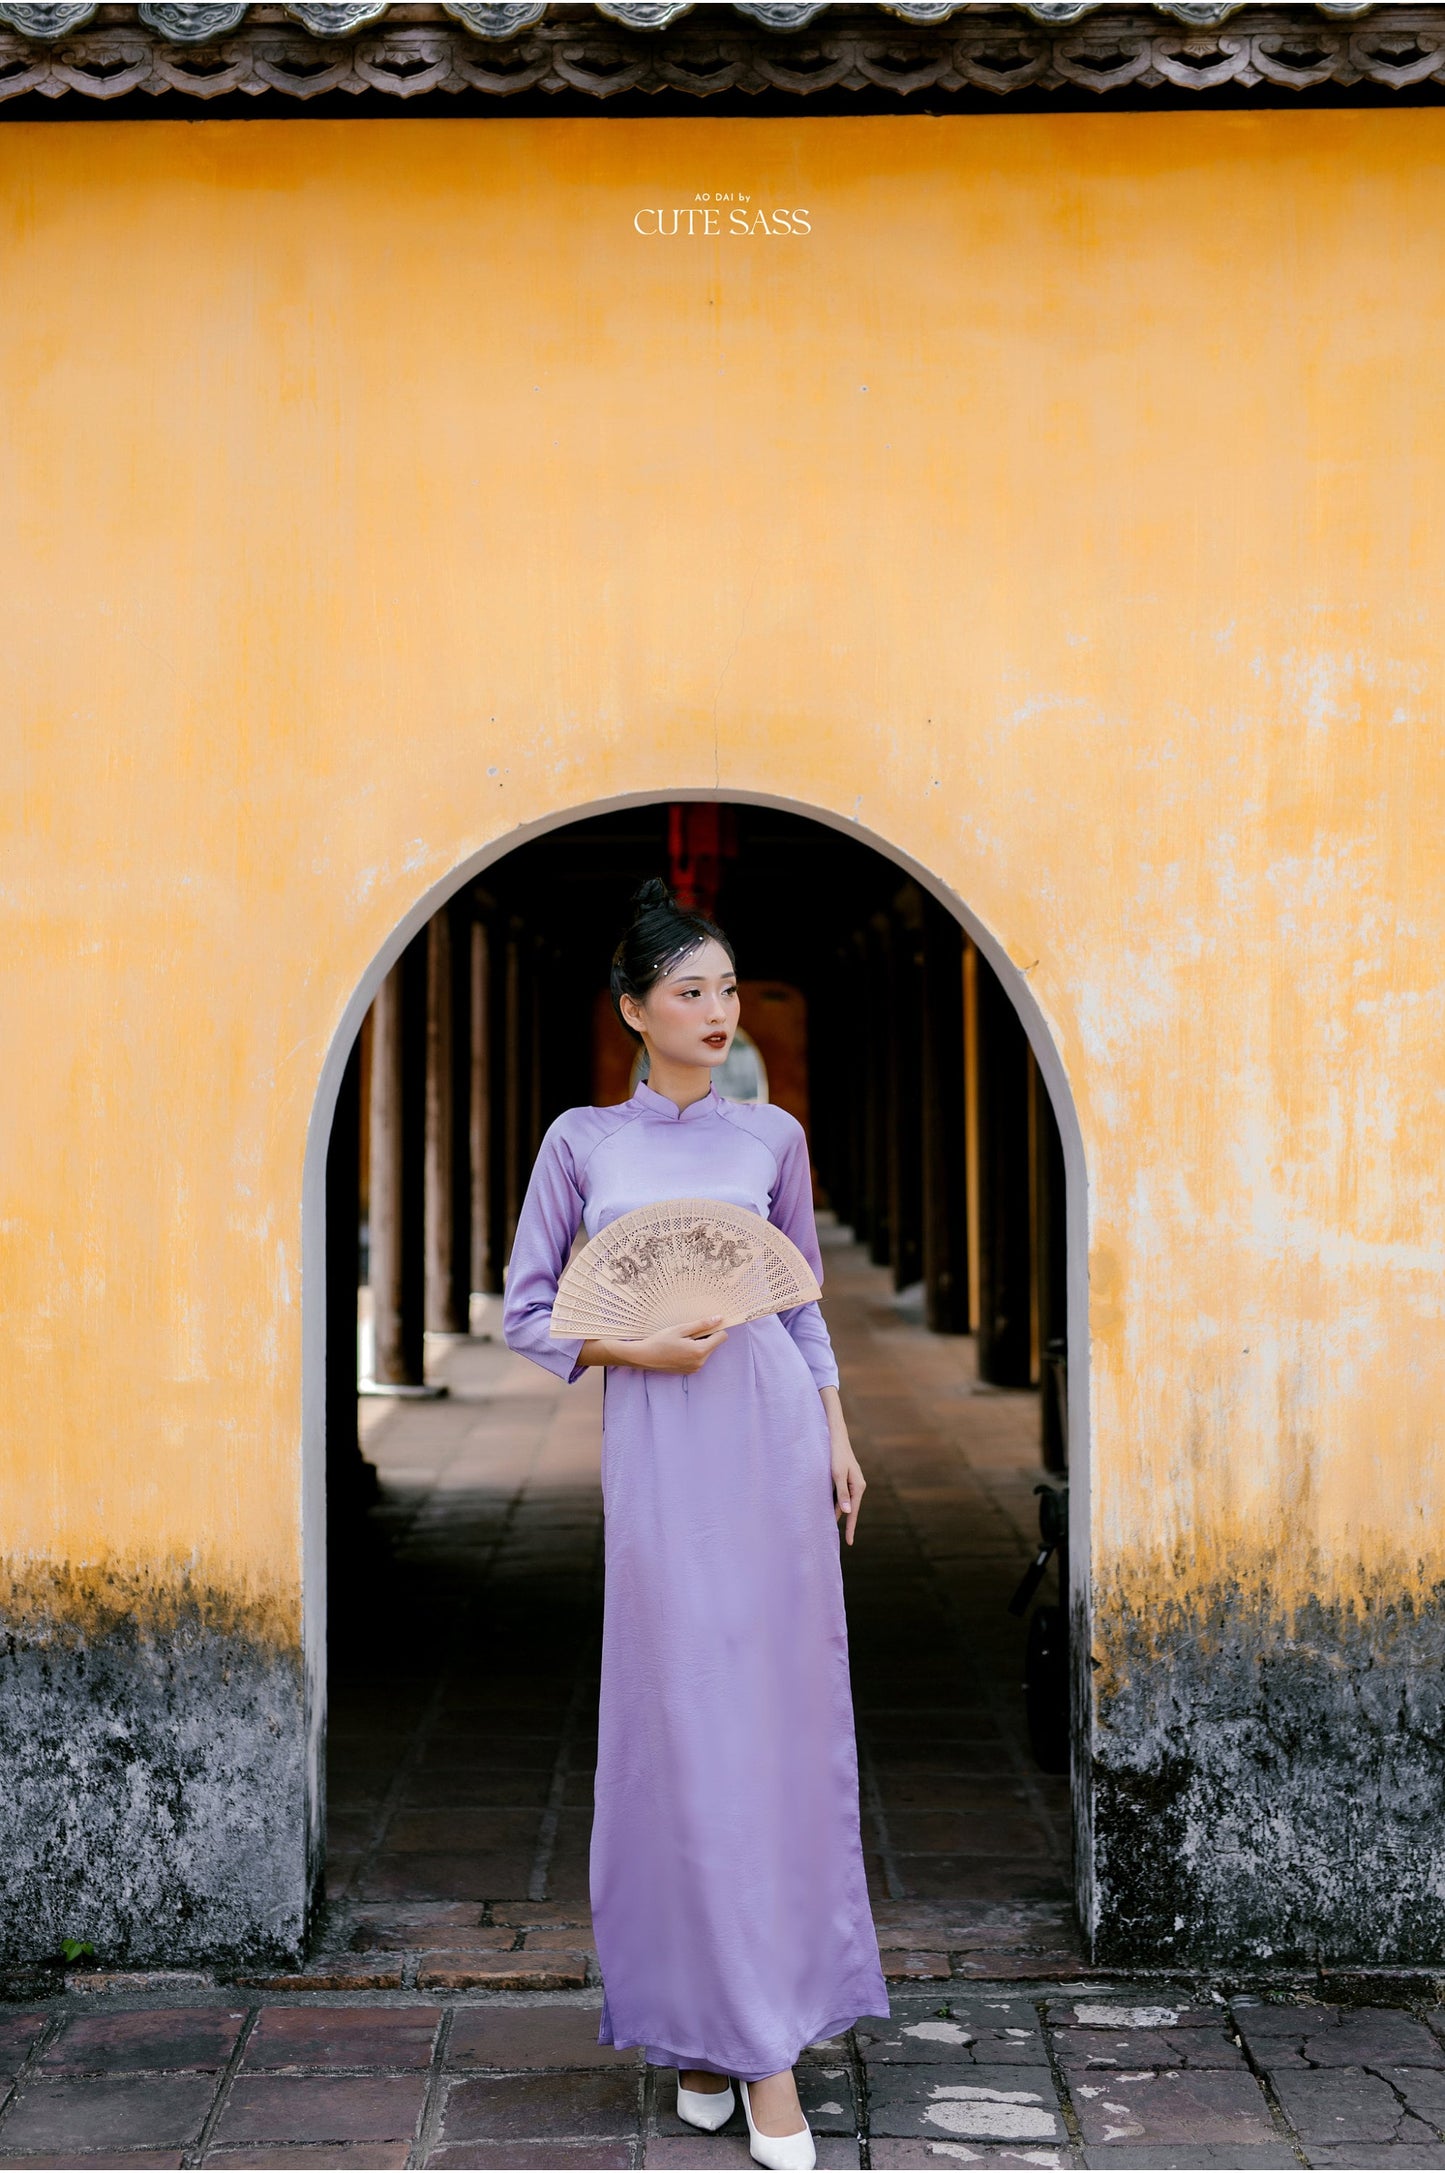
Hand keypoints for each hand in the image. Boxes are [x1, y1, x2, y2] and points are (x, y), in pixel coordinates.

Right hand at [581, 1317, 727, 1374]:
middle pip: (714, 1344)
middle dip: (706, 1336)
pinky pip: (698, 1358)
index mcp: (700, 1351)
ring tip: (682, 1340)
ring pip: (706, 1351)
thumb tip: (719, 1319)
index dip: (716, 1328)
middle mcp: (700, 1362)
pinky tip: (679, 1348)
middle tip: (688, 1332)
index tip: (706, 1323)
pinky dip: (693, 1351)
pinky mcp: (689, 1371)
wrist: (644, 1357)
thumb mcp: (681, 1329)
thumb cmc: (660, 1341)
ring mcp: (695, 1368)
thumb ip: (702, 1324)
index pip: (722, 1337)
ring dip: (699, 1344)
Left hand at [820, 1384, 866, 1544]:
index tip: (849, 1543)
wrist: (836, 1435)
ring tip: (823, 1523)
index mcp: (858, 1486)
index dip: (851, 1528)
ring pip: (842, 1501)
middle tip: (828, 1535)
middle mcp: (857, 1486)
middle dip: (839, 1520)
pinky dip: (832, 1501)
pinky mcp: (844, 1478)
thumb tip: (846, 1512)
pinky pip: (839, 1494)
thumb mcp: (837, 1474)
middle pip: (848, 1508)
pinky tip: (824, 1506)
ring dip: (834, 1510)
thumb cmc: (835, 1454)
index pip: (853, 1512)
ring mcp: (851, 1482)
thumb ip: (841, 1493)